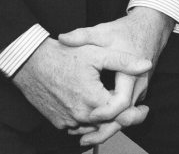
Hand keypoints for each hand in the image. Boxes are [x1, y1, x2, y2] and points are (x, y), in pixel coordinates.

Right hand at [11, 35, 151, 139]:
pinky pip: (79, 127)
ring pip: (94, 127)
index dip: (134, 111)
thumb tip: (147, 65)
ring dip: (105, 121)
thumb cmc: (64, 55)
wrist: (31, 63)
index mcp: (93, 100)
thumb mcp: (97, 52)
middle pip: (108, 123)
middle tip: (138, 112)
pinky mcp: (59, 123)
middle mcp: (80, 116)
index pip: (120, 113)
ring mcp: (68, 122)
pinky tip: (95, 108)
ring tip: (116, 109)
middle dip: (122, 117)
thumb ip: (123, 61)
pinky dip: (89, 121)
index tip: (144, 108)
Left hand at [56, 7, 173, 146]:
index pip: (121, 102)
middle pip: (125, 117)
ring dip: (108, 127)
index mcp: (130, 73)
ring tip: (85, 137)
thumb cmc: (126, 30)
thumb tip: (62, 38)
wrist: (150, 26)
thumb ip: (83, 35)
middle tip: (83, 139)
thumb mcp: (104, 31)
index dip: (106, 112)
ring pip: (126, 116)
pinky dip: (113, 118)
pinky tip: (96, 123)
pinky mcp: (138, 91)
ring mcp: (140, 90)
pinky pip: (127, 110)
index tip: (90, 115)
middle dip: (105, 130)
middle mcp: (138, 86)